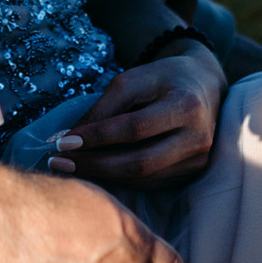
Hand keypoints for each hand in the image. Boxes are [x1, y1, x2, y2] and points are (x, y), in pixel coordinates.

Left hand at [45, 46, 224, 187]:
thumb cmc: (162, 79)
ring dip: (104, 175)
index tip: (62, 142)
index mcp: (186, 106)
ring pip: (143, 178)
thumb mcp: (131, 81)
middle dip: (95, 165)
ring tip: (73, 167)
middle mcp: (198, 138)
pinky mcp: (192, 173)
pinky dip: (121, 179)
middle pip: (140, 162)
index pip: (135, 128)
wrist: (203, 85)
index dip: (97, 137)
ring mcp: (198, 160)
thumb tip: (68, 140)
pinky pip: (150, 183)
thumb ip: (102, 109)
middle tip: (59, 163)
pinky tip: (98, 171)